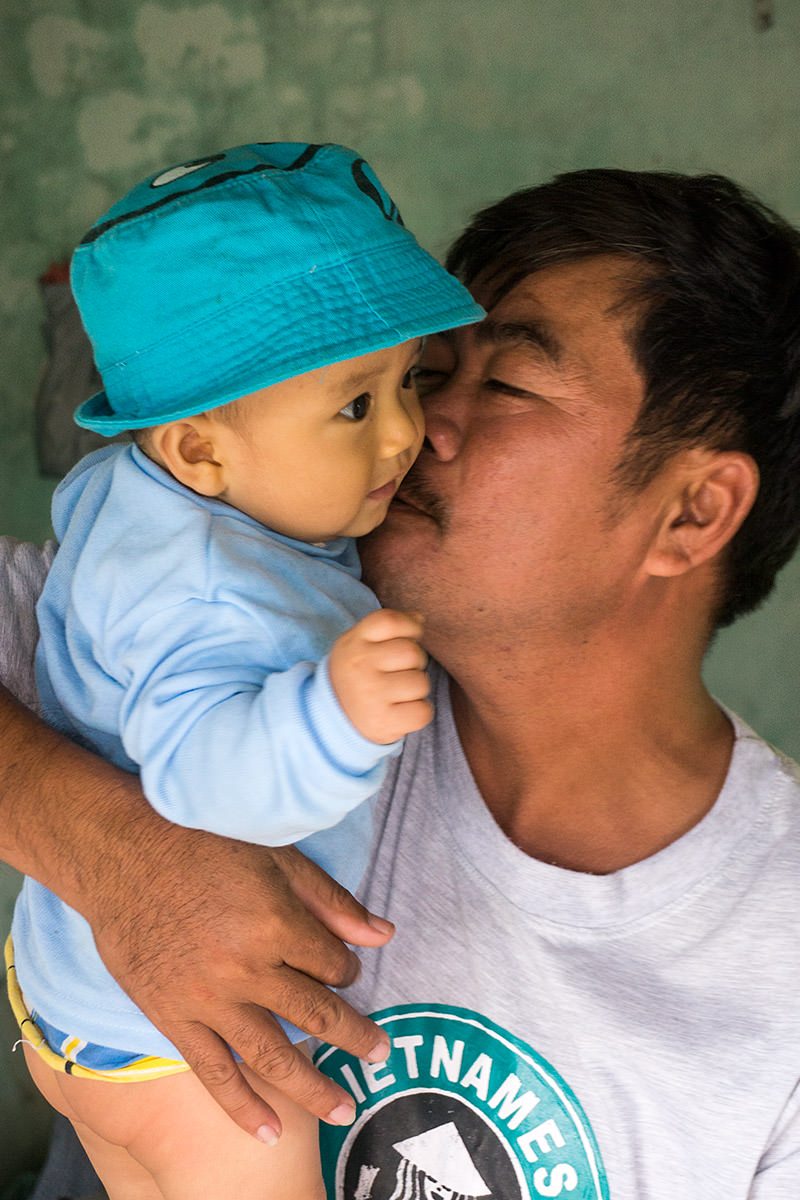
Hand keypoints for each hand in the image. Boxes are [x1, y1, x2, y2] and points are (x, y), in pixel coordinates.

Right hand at [87, 815, 394, 1143]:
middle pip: (316, 1014)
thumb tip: (385, 936)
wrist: (124, 856)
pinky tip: (268, 1131)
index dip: (346, 968)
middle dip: (354, 1036)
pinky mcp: (172, 1018)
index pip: (332, 964)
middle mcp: (248, 969)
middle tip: (379, 1054)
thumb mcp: (278, 856)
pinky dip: (242, 1105)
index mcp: (277, 923)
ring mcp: (208, 999)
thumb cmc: (205, 844)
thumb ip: (331, 901)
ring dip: (313, 1087)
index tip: (343, 969)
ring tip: (344, 1108)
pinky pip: (213, 1072)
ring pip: (273, 1055)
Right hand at [328, 609, 432, 743]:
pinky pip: (423, 712)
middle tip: (398, 672)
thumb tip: (419, 619)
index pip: (390, 621)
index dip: (410, 626)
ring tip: (397, 693)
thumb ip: (388, 628)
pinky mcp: (383, 722)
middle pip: (412, 652)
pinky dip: (418, 712)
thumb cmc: (356, 676)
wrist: (331, 719)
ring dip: (417, 689)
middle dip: (415, 662)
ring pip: (421, 682)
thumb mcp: (359, 644)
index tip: (410, 636)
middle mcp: (359, 667)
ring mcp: (371, 696)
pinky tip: (401, 710)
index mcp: (353, 643)